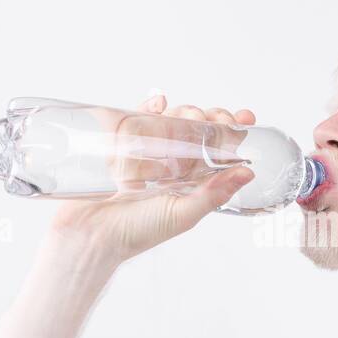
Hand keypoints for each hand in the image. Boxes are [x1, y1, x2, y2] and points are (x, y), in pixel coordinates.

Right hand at [49, 94, 256, 259]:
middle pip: (197, 130)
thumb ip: (213, 195)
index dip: (232, 131)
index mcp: (191, 181)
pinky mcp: (121, 143)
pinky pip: (138, 117)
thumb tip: (247, 173)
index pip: (218, 150)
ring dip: (184, 110)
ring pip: (172, 120)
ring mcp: (147, 152)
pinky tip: (159, 103)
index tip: (244, 118)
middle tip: (211, 119)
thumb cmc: (137, 232)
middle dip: (209, 117)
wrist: (90, 234)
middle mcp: (172, 165)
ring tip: (187, 115)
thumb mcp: (182, 215)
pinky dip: (150, 106)